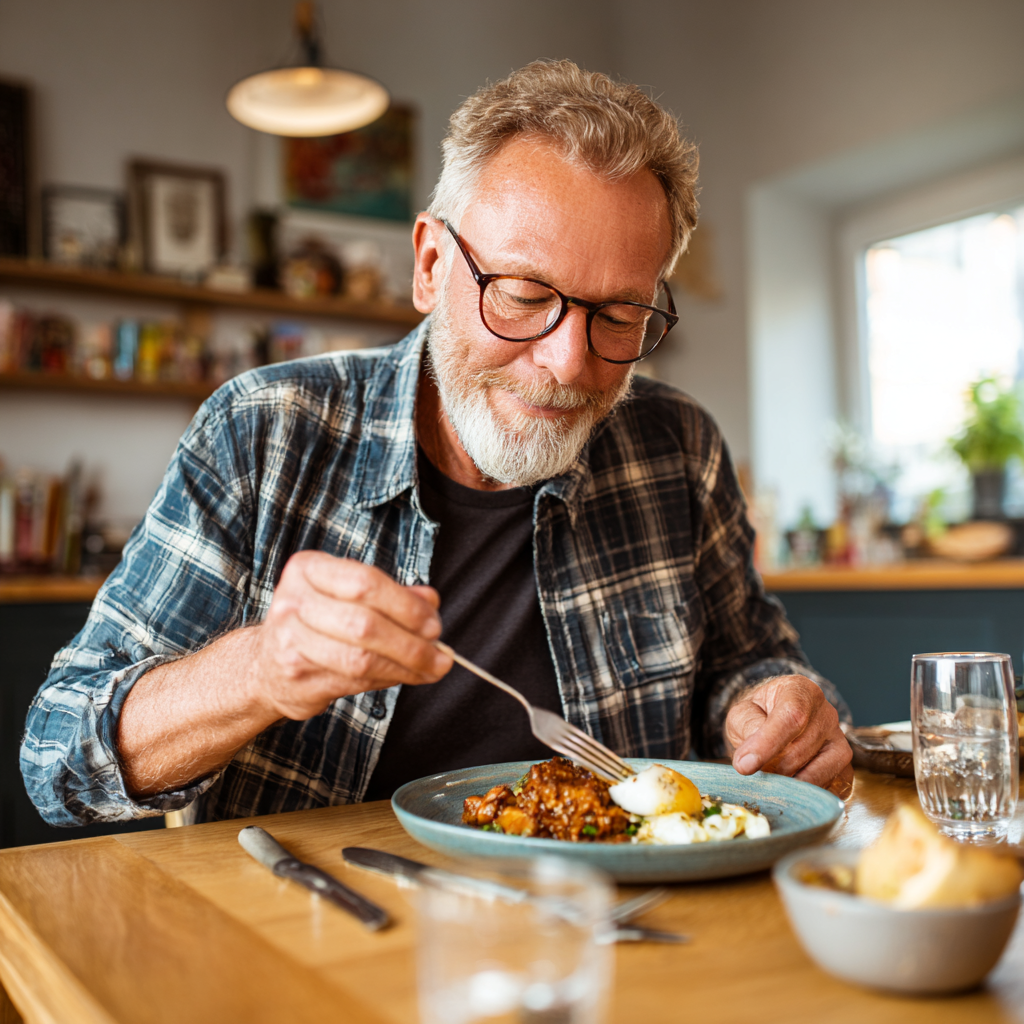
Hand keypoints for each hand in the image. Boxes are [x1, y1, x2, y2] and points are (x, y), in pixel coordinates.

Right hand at [251, 552, 451, 720]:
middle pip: (365, 623)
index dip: (407, 605)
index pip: (365, 582)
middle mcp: (294, 602)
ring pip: (361, 658)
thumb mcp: (349, 596)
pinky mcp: (298, 678)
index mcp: (308, 569)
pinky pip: (354, 681)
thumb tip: (430, 601)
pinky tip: (406, 676)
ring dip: (406, 666)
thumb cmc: (317, 622)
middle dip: (412, 642)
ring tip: (431, 668)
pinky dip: (389, 680)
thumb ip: (391, 595)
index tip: (433, 622)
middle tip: (439, 652)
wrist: (265, 665)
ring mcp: (291, 642)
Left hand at [724, 675, 853, 799]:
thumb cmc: (759, 714)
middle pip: (800, 750)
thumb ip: (746, 726)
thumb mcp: (743, 711)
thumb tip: (749, 758)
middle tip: (752, 772)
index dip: (767, 744)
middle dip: (771, 768)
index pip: (791, 717)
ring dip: (788, 783)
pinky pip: (831, 788)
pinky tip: (792, 788)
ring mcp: (840, 741)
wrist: (776, 719)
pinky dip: (808, 795)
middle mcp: (827, 714)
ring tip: (770, 778)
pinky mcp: (845, 767)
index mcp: (801, 691)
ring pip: (817, 772)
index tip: (744, 766)